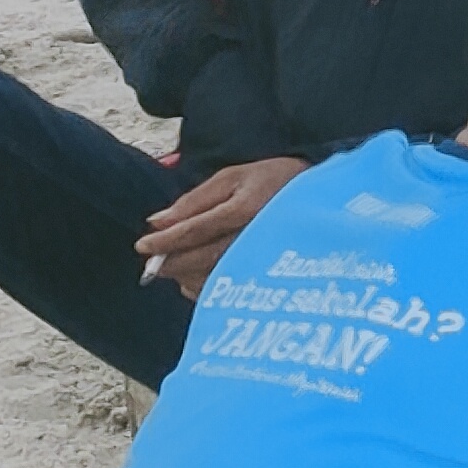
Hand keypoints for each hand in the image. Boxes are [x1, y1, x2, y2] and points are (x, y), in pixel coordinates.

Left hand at [137, 156, 307, 293]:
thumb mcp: (234, 177)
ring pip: (215, 278)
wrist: (325, 195)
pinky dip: (206, 288)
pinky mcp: (273, 274)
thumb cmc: (274, 181)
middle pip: (203, 257)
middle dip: (172, 262)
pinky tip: (198, 279)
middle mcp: (257, 236)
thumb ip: (194, 200)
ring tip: (176, 269)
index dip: (165, 241)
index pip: (195, 229)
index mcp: (246, 208)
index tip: (142, 245)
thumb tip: (156, 222)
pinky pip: (232, 290)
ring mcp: (267, 258)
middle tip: (153, 263)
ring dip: (187, 277)